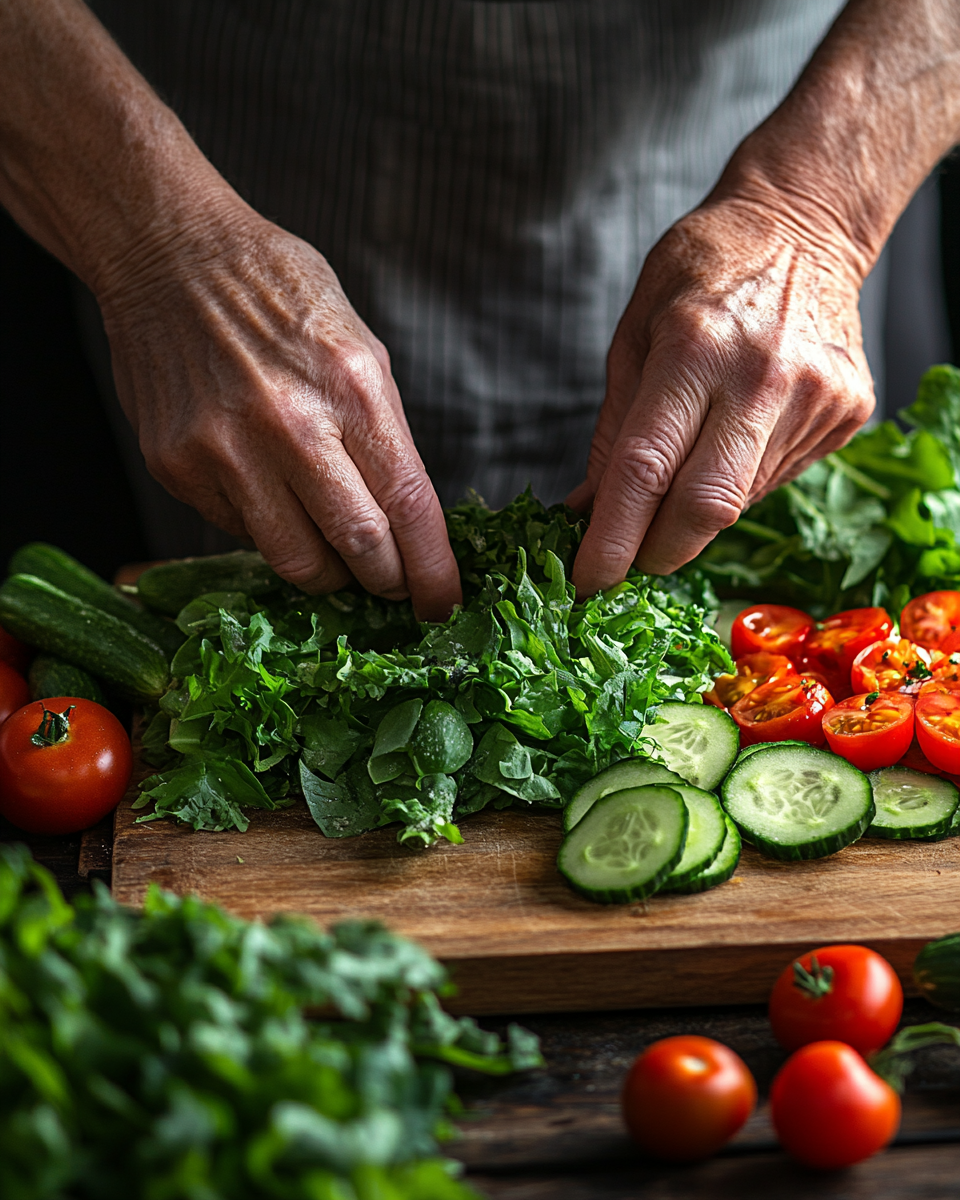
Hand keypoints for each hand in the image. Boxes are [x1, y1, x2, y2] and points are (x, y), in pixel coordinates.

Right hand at [96, 207, 461, 620]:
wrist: (168, 254)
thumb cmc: (277, 293)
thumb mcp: (360, 348)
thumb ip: (384, 433)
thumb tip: (404, 517)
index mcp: (352, 387)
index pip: (410, 506)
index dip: (433, 571)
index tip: (442, 604)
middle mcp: (289, 425)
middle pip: (358, 548)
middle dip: (386, 582)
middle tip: (391, 583)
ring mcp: (225, 451)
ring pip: (295, 562)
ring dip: (329, 574)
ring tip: (336, 553)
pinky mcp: (178, 467)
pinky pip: (240, 532)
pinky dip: (269, 529)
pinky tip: (271, 493)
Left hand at [569, 195, 874, 595]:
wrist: (806, 225)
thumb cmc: (705, 269)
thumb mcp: (634, 333)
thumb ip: (613, 430)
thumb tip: (588, 511)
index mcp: (694, 349)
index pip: (645, 471)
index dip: (611, 539)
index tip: (586, 578)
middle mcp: (762, 379)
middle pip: (704, 508)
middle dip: (656, 552)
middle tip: (627, 560)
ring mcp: (814, 399)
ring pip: (738, 502)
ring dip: (693, 513)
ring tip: (682, 471)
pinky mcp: (847, 414)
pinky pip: (774, 480)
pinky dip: (735, 483)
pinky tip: (730, 440)